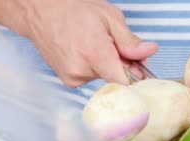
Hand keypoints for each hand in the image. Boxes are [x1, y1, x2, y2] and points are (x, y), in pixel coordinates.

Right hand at [20, 0, 157, 87]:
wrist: (41, 12)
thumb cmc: (71, 9)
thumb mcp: (108, 17)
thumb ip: (130, 40)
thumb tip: (149, 52)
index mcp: (94, 53)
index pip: (124, 82)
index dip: (136, 76)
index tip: (141, 69)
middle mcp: (81, 70)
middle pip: (116, 78)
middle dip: (123, 64)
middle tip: (116, 45)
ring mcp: (73, 78)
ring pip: (104, 78)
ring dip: (107, 65)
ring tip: (95, 44)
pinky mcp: (68, 81)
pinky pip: (91, 78)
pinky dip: (94, 67)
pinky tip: (85, 51)